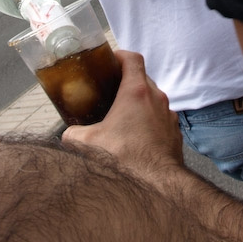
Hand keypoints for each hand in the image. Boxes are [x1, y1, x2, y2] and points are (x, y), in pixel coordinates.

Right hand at [62, 50, 182, 179]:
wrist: (156, 186)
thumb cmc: (125, 160)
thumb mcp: (87, 144)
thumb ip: (72, 134)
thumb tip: (67, 135)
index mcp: (136, 93)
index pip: (133, 59)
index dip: (121, 55)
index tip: (111, 60)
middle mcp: (157, 99)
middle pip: (143, 78)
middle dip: (127, 81)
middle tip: (111, 89)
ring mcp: (169, 116)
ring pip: (154, 100)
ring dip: (140, 103)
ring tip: (123, 115)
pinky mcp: (174, 133)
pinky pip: (161, 119)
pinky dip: (149, 121)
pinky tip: (137, 136)